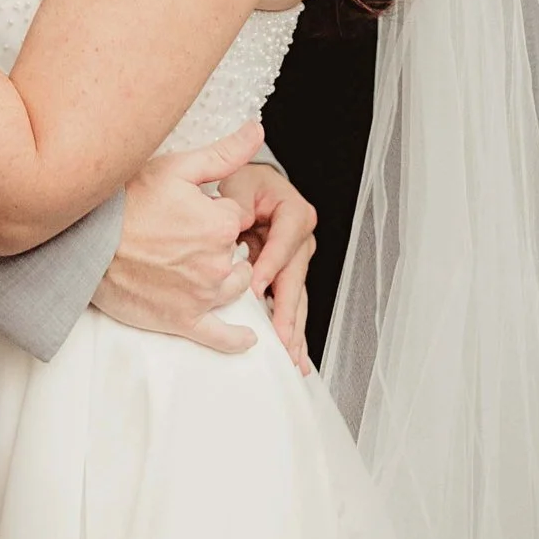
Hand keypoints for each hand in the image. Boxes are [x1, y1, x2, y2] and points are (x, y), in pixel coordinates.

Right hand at [93, 126, 286, 357]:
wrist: (86, 243)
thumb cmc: (127, 201)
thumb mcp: (176, 166)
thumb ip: (224, 153)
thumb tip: (258, 130)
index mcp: (220, 224)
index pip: (236, 216)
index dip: (216, 210)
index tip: (190, 208)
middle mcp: (217, 262)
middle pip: (237, 252)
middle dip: (221, 243)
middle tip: (186, 234)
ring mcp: (202, 295)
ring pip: (234, 286)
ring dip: (227, 276)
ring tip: (200, 265)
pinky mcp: (184, 320)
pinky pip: (221, 337)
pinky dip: (236, 338)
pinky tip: (247, 337)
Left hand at [219, 155, 316, 369]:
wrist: (246, 189)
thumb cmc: (242, 185)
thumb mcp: (238, 183)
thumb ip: (238, 200)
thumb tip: (239, 222)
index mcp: (294, 212)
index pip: (284, 241)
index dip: (271, 264)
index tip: (256, 287)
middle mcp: (301, 240)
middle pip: (295, 277)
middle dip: (289, 309)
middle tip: (281, 337)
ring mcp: (296, 261)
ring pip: (296, 297)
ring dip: (294, 327)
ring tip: (291, 356)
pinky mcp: (287, 277)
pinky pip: (290, 304)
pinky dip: (291, 328)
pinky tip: (293, 352)